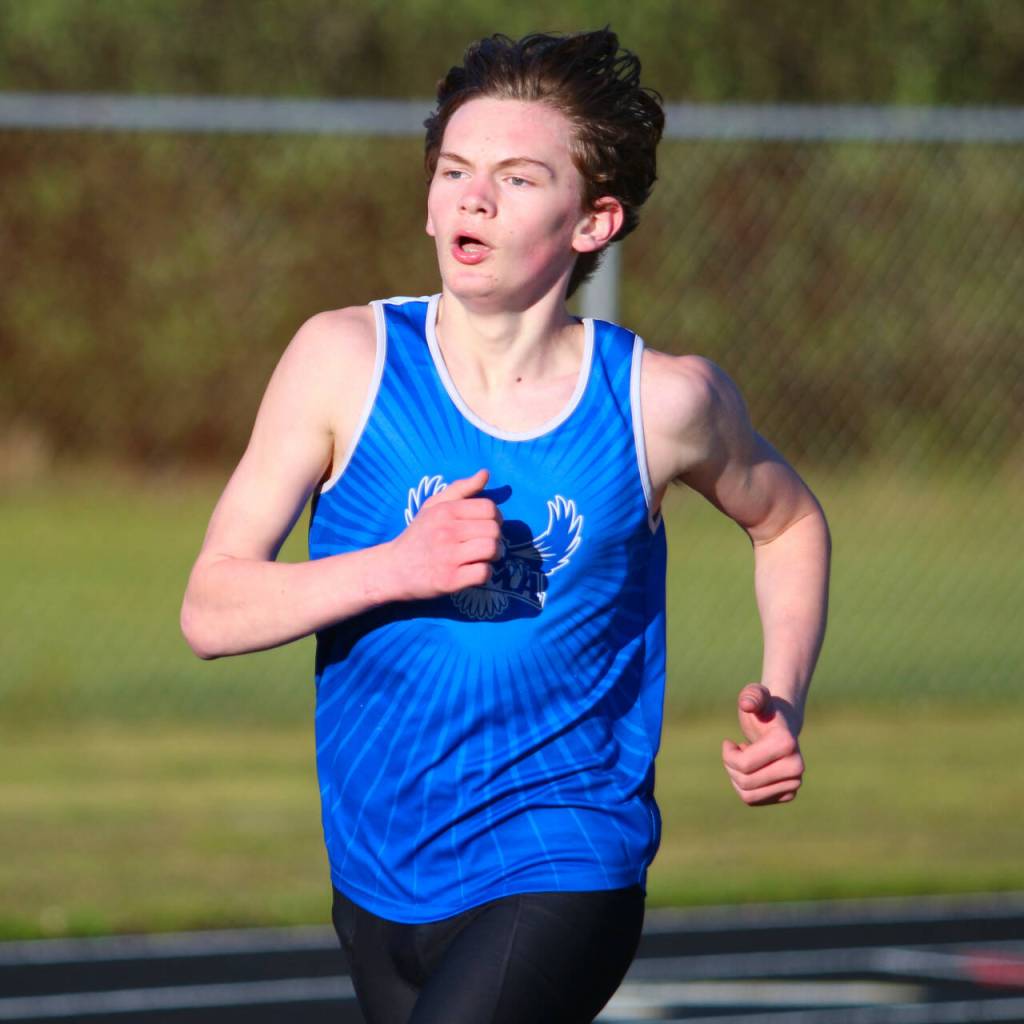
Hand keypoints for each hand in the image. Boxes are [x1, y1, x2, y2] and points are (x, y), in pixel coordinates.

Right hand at [382, 469, 502, 600]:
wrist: (393, 569)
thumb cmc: (417, 536)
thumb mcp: (433, 506)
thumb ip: (461, 488)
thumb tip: (486, 473)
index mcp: (445, 511)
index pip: (489, 508)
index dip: (495, 517)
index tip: (485, 526)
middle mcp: (446, 532)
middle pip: (493, 530)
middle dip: (495, 537)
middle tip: (483, 543)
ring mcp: (448, 557)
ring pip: (492, 550)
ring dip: (494, 555)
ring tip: (482, 557)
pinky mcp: (450, 580)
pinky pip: (484, 573)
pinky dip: (485, 574)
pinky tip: (474, 571)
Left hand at [721, 683, 803, 805]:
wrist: (781, 724)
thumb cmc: (764, 709)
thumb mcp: (755, 696)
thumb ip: (751, 695)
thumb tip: (747, 704)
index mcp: (787, 744)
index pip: (744, 765)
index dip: (728, 755)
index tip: (729, 742)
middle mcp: (796, 768)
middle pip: (745, 782)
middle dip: (731, 766)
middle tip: (736, 751)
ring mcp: (795, 783)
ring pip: (748, 795)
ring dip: (736, 778)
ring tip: (743, 760)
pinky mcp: (788, 794)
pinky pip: (754, 800)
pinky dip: (744, 787)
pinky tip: (752, 771)